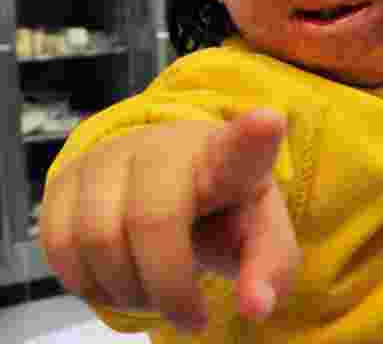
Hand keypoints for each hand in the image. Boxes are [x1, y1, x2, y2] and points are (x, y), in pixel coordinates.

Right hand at [40, 109, 300, 332]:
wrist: (169, 185)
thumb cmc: (221, 211)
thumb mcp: (257, 237)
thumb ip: (269, 270)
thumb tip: (256, 307)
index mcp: (229, 157)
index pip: (242, 145)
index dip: (254, 136)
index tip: (269, 123)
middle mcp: (167, 145)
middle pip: (154, 219)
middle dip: (168, 287)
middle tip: (188, 313)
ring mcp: (111, 155)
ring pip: (98, 238)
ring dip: (126, 290)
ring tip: (152, 294)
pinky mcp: (67, 175)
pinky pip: (59, 245)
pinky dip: (89, 284)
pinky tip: (118, 280)